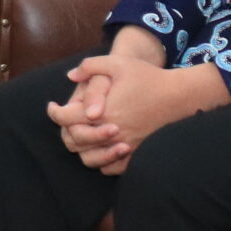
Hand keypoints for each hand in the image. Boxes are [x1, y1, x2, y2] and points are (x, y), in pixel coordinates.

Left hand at [51, 50, 228, 172]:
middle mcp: (110, 132)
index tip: (53, 107)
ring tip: (80, 133)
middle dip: (66, 129)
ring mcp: (124, 146)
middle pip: (74, 140)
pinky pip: (111, 168)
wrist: (178, 96)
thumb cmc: (147, 77)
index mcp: (102, 111)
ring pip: (89, 158)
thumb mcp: (117, 63)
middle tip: (66, 119)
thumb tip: (70, 76)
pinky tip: (99, 147)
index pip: (66, 119)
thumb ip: (90, 66)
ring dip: (81, 147)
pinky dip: (101, 161)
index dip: (54, 113)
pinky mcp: (136, 153)